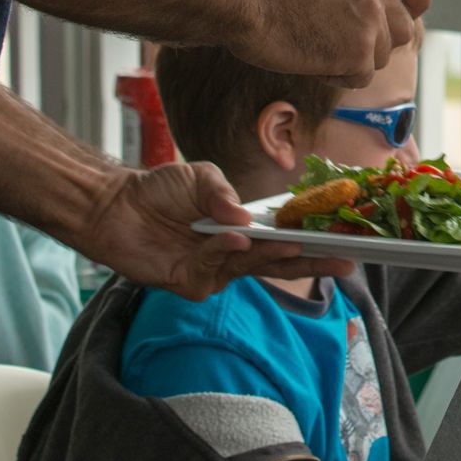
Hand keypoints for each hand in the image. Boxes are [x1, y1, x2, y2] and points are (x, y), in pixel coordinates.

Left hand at [77, 157, 352, 299]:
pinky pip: (215, 271)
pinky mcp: (190, 284)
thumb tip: (247, 218)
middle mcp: (232, 254)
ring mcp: (213, 271)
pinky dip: (226, 253)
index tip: (344, 238)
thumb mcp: (200, 177)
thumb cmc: (158, 190)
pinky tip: (233, 239)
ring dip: (272, 256)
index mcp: (242, 229)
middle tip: (345, 260)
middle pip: (280, 262)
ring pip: (252, 267)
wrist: (115, 206)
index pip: (284, 238)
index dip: (313, 239)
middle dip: (313, 261)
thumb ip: (224, 194)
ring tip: (296, 246)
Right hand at [231, 0, 431, 83]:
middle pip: (405, 27)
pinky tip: (312, 59)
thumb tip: (378, 5)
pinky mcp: (359, 51)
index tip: (409, 9)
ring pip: (383, 55)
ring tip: (317, 45)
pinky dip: (338, 76)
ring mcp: (371, 17)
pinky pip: (361, 76)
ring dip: (355, 59)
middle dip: (380, 41)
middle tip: (345, 45)